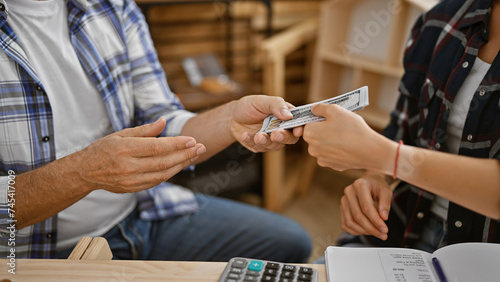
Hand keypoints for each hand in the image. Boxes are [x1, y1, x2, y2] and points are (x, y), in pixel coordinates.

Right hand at [75, 119, 205, 192]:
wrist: (86, 172)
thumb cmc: (104, 148)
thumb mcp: (121, 134)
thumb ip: (144, 130)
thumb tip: (164, 122)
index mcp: (124, 149)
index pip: (156, 147)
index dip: (177, 144)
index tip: (192, 140)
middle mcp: (128, 166)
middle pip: (163, 162)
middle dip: (185, 155)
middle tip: (200, 147)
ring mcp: (131, 180)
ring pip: (163, 174)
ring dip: (181, 165)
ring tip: (194, 156)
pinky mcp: (133, 189)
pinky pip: (157, 181)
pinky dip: (170, 173)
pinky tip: (180, 165)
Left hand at [230, 95, 301, 151]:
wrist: (232, 116)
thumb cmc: (249, 106)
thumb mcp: (262, 101)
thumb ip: (276, 105)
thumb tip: (289, 115)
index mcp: (286, 116)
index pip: (298, 123)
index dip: (300, 128)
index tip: (297, 131)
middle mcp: (281, 129)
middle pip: (290, 138)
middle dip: (283, 137)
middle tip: (275, 134)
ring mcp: (271, 139)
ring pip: (275, 145)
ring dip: (266, 141)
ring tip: (257, 136)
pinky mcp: (260, 146)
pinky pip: (259, 147)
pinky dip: (251, 141)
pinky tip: (245, 135)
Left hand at [303, 103, 394, 172]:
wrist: (370, 151)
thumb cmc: (352, 129)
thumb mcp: (335, 110)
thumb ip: (320, 108)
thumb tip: (313, 109)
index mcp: (309, 134)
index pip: (309, 122)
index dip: (319, 118)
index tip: (330, 117)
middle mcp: (312, 148)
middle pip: (316, 134)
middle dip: (325, 129)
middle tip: (340, 124)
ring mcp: (322, 159)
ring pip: (324, 145)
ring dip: (332, 139)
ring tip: (346, 134)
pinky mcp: (332, 165)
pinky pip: (332, 154)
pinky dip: (338, 150)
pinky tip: (348, 145)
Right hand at [340, 174, 391, 239]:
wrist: (370, 182)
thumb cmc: (378, 187)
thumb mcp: (386, 191)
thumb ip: (386, 203)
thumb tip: (383, 218)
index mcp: (359, 185)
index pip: (366, 207)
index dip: (376, 221)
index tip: (385, 230)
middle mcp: (349, 192)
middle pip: (357, 216)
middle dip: (371, 228)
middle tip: (383, 234)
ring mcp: (343, 201)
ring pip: (350, 222)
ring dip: (364, 231)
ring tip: (376, 233)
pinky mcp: (342, 208)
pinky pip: (345, 224)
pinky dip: (356, 231)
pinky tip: (367, 231)